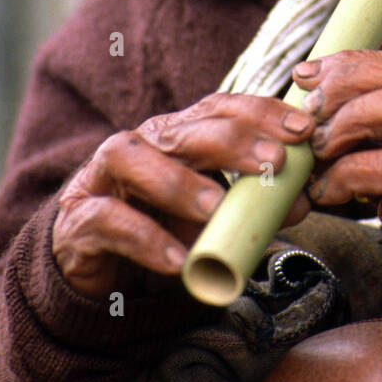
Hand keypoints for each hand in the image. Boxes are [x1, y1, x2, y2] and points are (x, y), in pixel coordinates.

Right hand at [52, 94, 315, 297]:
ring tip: (215, 208)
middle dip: (231, 141)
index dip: (260, 113)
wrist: (99, 272)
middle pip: (181, 129)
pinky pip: (108, 219)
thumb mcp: (211, 217)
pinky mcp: (79, 220)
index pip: (218, 108)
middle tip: (272, 161)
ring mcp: (103, 178)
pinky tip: (177, 259)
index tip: (302, 129)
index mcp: (176, 135)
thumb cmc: (161, 229)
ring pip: (133, 158)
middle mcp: (140, 145)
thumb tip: (302, 201)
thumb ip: (252, 206)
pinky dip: (144, 238)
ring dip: (177, 182)